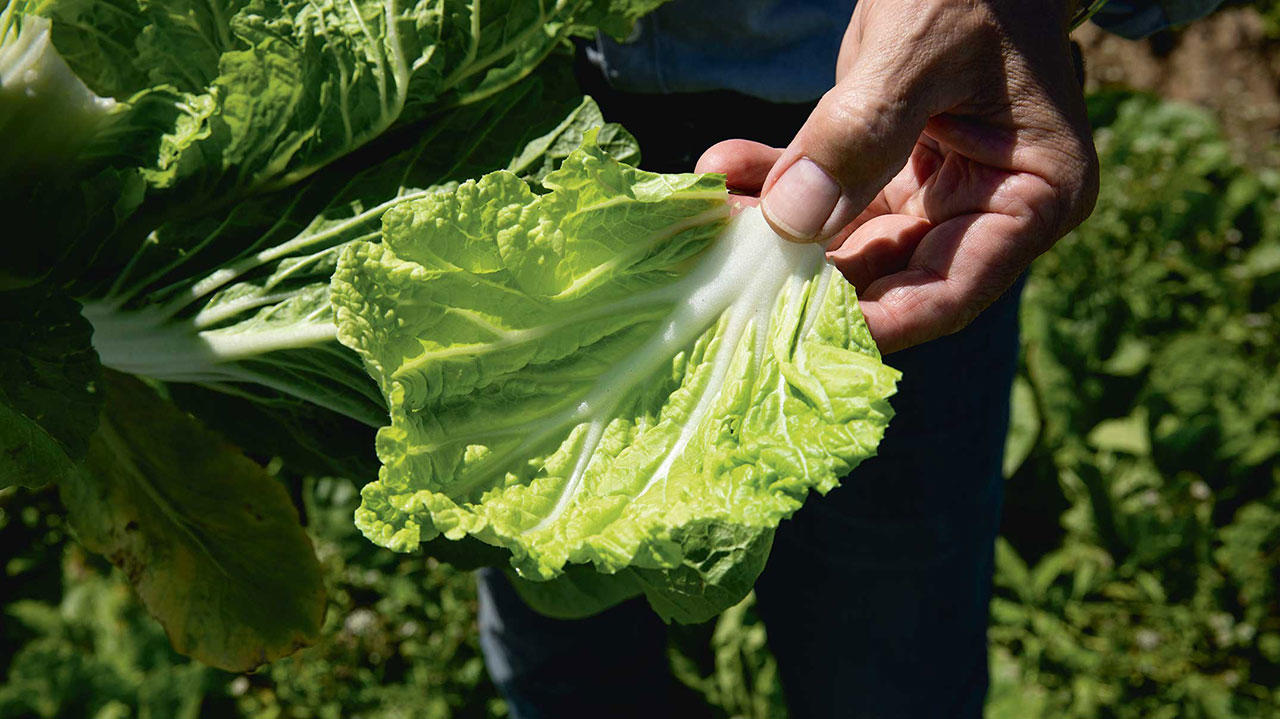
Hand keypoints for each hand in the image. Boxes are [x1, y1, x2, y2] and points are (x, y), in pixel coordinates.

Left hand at [696, 0, 1098, 354]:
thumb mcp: (919, 48)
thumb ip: (860, 135)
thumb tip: (792, 224)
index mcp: (1033, 196)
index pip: (950, 291)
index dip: (876, 323)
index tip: (797, 334)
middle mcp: (986, 206)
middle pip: (888, 274)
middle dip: (804, 275)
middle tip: (731, 275)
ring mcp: (935, 188)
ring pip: (844, 236)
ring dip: (776, 228)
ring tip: (711, 217)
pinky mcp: (888, 162)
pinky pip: (826, 189)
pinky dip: (774, 180)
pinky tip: (720, 169)